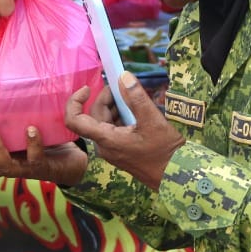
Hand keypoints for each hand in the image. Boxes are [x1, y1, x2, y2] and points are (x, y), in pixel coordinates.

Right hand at [0, 132, 88, 186]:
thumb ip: (7, 115)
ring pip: (6, 165)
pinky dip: (34, 143)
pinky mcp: (43, 166)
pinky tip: (32, 130)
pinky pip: (36, 157)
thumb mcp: (20, 127)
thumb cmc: (39, 139)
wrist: (71, 158)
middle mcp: (7, 165)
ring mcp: (23, 167)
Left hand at [67, 73, 183, 190]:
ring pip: (104, 122)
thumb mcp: (152, 120)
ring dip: (115, 106)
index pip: (75, 120)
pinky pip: (113, 129)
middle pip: (94, 116)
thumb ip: (136, 97)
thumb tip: (124, 76)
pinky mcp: (120, 151)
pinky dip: (120, 116)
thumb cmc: (165, 151)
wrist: (176, 175)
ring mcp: (112, 150)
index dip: (74, 101)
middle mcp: (104, 146)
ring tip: (134, 98)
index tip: (86, 88)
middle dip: (107, 98)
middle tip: (124, 86)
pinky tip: (136, 112)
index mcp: (106, 139)